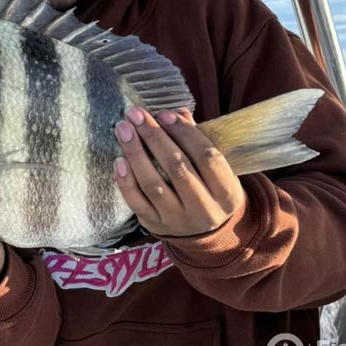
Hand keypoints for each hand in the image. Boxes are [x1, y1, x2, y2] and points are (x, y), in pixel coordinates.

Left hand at [113, 107, 245, 236]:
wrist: (206, 232)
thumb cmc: (209, 188)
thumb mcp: (215, 169)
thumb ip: (197, 141)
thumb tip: (176, 113)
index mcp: (227, 192)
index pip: (207, 156)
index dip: (185, 133)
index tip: (164, 114)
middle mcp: (205, 209)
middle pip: (177, 168)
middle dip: (153, 137)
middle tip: (135, 114)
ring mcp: (178, 220)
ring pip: (153, 185)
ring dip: (135, 154)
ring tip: (123, 129)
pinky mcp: (156, 226)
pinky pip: (137, 203)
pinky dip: (126, 181)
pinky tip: (119, 160)